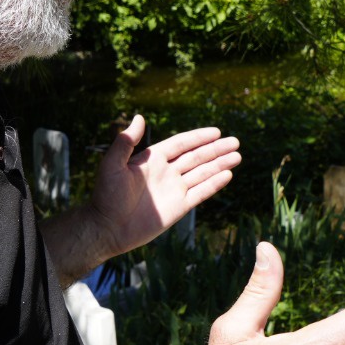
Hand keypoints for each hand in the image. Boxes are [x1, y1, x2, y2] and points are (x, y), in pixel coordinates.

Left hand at [86, 114, 239, 260]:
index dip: (199, 137)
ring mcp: (174, 189)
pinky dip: (214, 184)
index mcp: (153, 159)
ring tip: (238, 156)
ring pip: (202, 173)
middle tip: (235, 142)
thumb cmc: (106, 195)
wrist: (107, 227)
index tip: (216, 131)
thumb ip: (126, 142)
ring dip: (219, 164)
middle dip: (216, 149)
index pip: (181, 144)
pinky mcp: (179, 207)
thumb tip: (140, 117)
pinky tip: (228, 175)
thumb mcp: (112, 164)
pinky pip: (200, 193)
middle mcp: (166, 172)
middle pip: (197, 157)